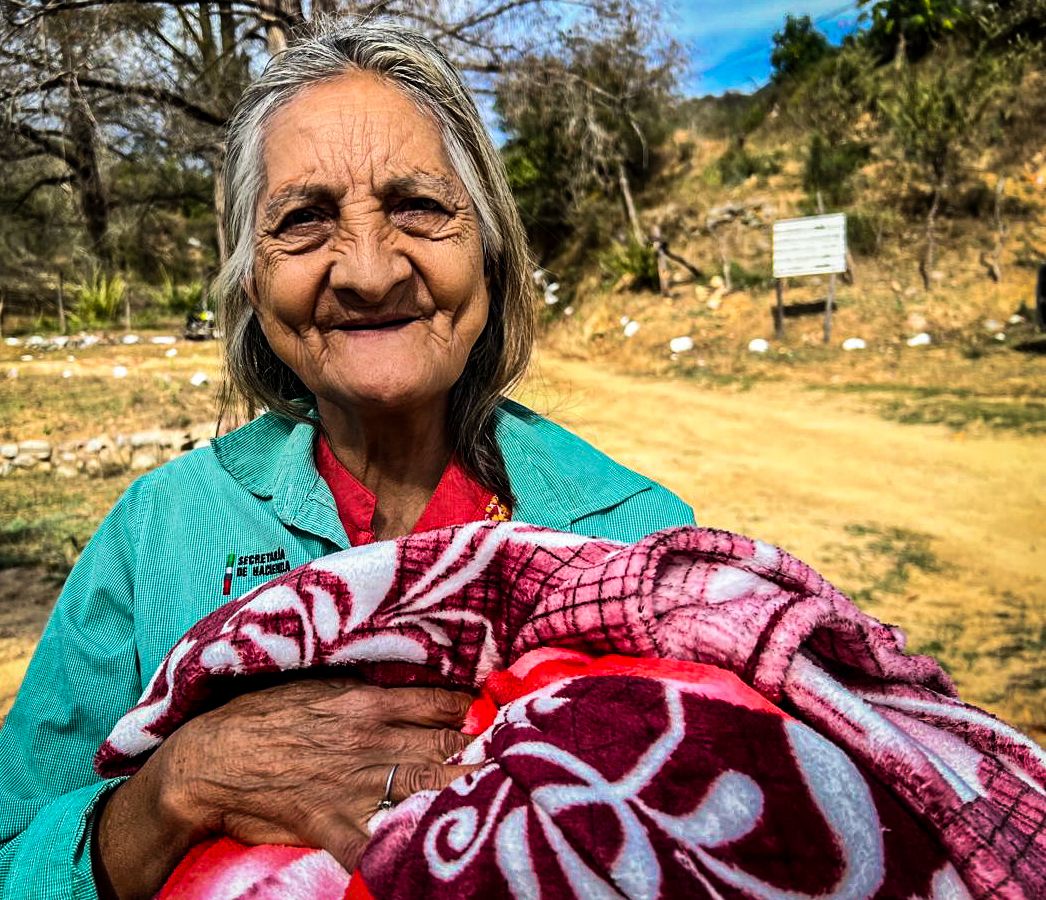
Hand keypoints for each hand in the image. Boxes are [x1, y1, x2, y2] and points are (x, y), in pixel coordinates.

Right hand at [95, 678, 476, 897]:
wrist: (210, 758)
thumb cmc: (263, 715)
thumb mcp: (319, 686)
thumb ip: (367, 689)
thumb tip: (409, 688)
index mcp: (368, 704)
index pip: (441, 703)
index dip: (477, 710)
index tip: (502, 715)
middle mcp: (371, 742)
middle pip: (446, 745)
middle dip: (486, 752)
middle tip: (519, 754)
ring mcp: (354, 786)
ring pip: (426, 789)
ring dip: (463, 793)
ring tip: (499, 795)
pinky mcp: (331, 824)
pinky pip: (372, 845)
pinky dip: (397, 852)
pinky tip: (427, 855)